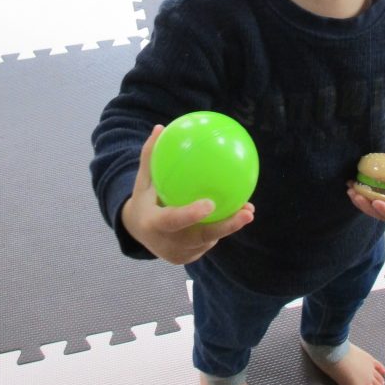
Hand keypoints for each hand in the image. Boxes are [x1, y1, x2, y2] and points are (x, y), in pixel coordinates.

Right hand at [120, 125, 254, 264]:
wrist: (136, 232)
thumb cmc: (143, 198)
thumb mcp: (142, 180)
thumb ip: (150, 157)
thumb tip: (160, 127)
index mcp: (153, 224)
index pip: (173, 221)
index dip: (191, 214)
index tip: (210, 203)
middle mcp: (168, 243)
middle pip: (201, 237)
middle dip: (227, 226)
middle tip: (247, 212)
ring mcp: (180, 253)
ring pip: (209, 239)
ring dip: (229, 225)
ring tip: (249, 210)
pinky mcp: (189, 257)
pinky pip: (208, 240)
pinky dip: (222, 227)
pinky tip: (240, 212)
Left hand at [347, 152, 384, 222]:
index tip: (375, 202)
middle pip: (383, 215)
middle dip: (367, 207)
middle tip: (356, 195)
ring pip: (373, 212)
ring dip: (360, 203)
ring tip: (350, 191)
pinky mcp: (382, 207)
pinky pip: (369, 206)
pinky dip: (360, 198)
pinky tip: (351, 187)